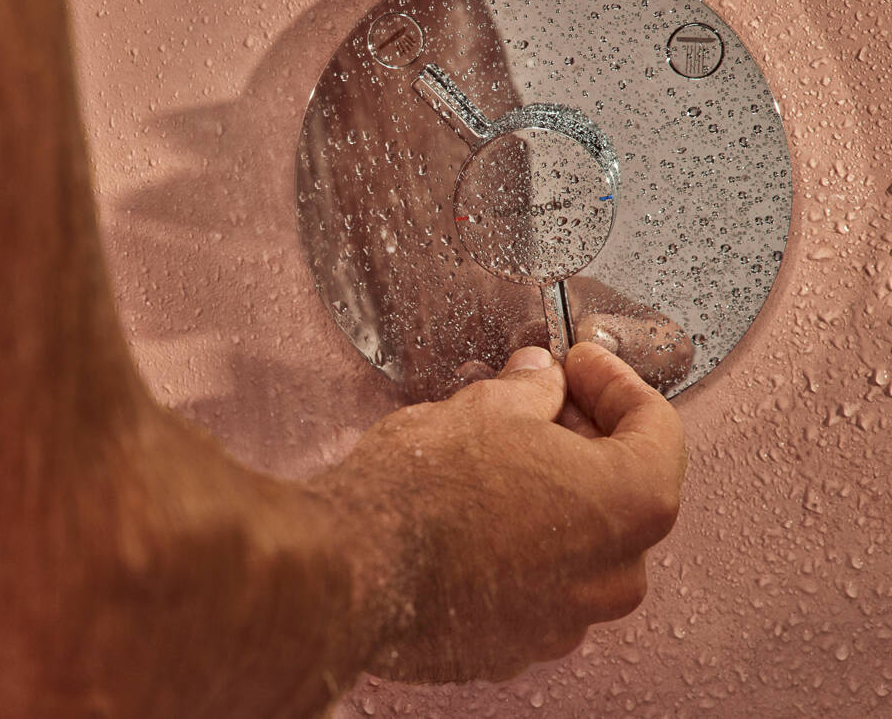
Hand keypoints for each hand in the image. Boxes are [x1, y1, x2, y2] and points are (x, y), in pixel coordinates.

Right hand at [319, 342, 685, 682]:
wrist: (353, 567)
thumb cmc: (424, 490)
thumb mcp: (486, 408)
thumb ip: (532, 392)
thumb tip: (540, 382)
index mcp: (629, 503)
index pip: (657, 429)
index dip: (616, 383)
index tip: (581, 363)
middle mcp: (612, 574)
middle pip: (624, 489)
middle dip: (586, 436)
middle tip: (543, 398)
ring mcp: (566, 620)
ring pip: (580, 542)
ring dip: (554, 494)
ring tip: (501, 453)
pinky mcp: (516, 646)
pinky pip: (538, 583)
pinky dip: (521, 544)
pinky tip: (476, 512)